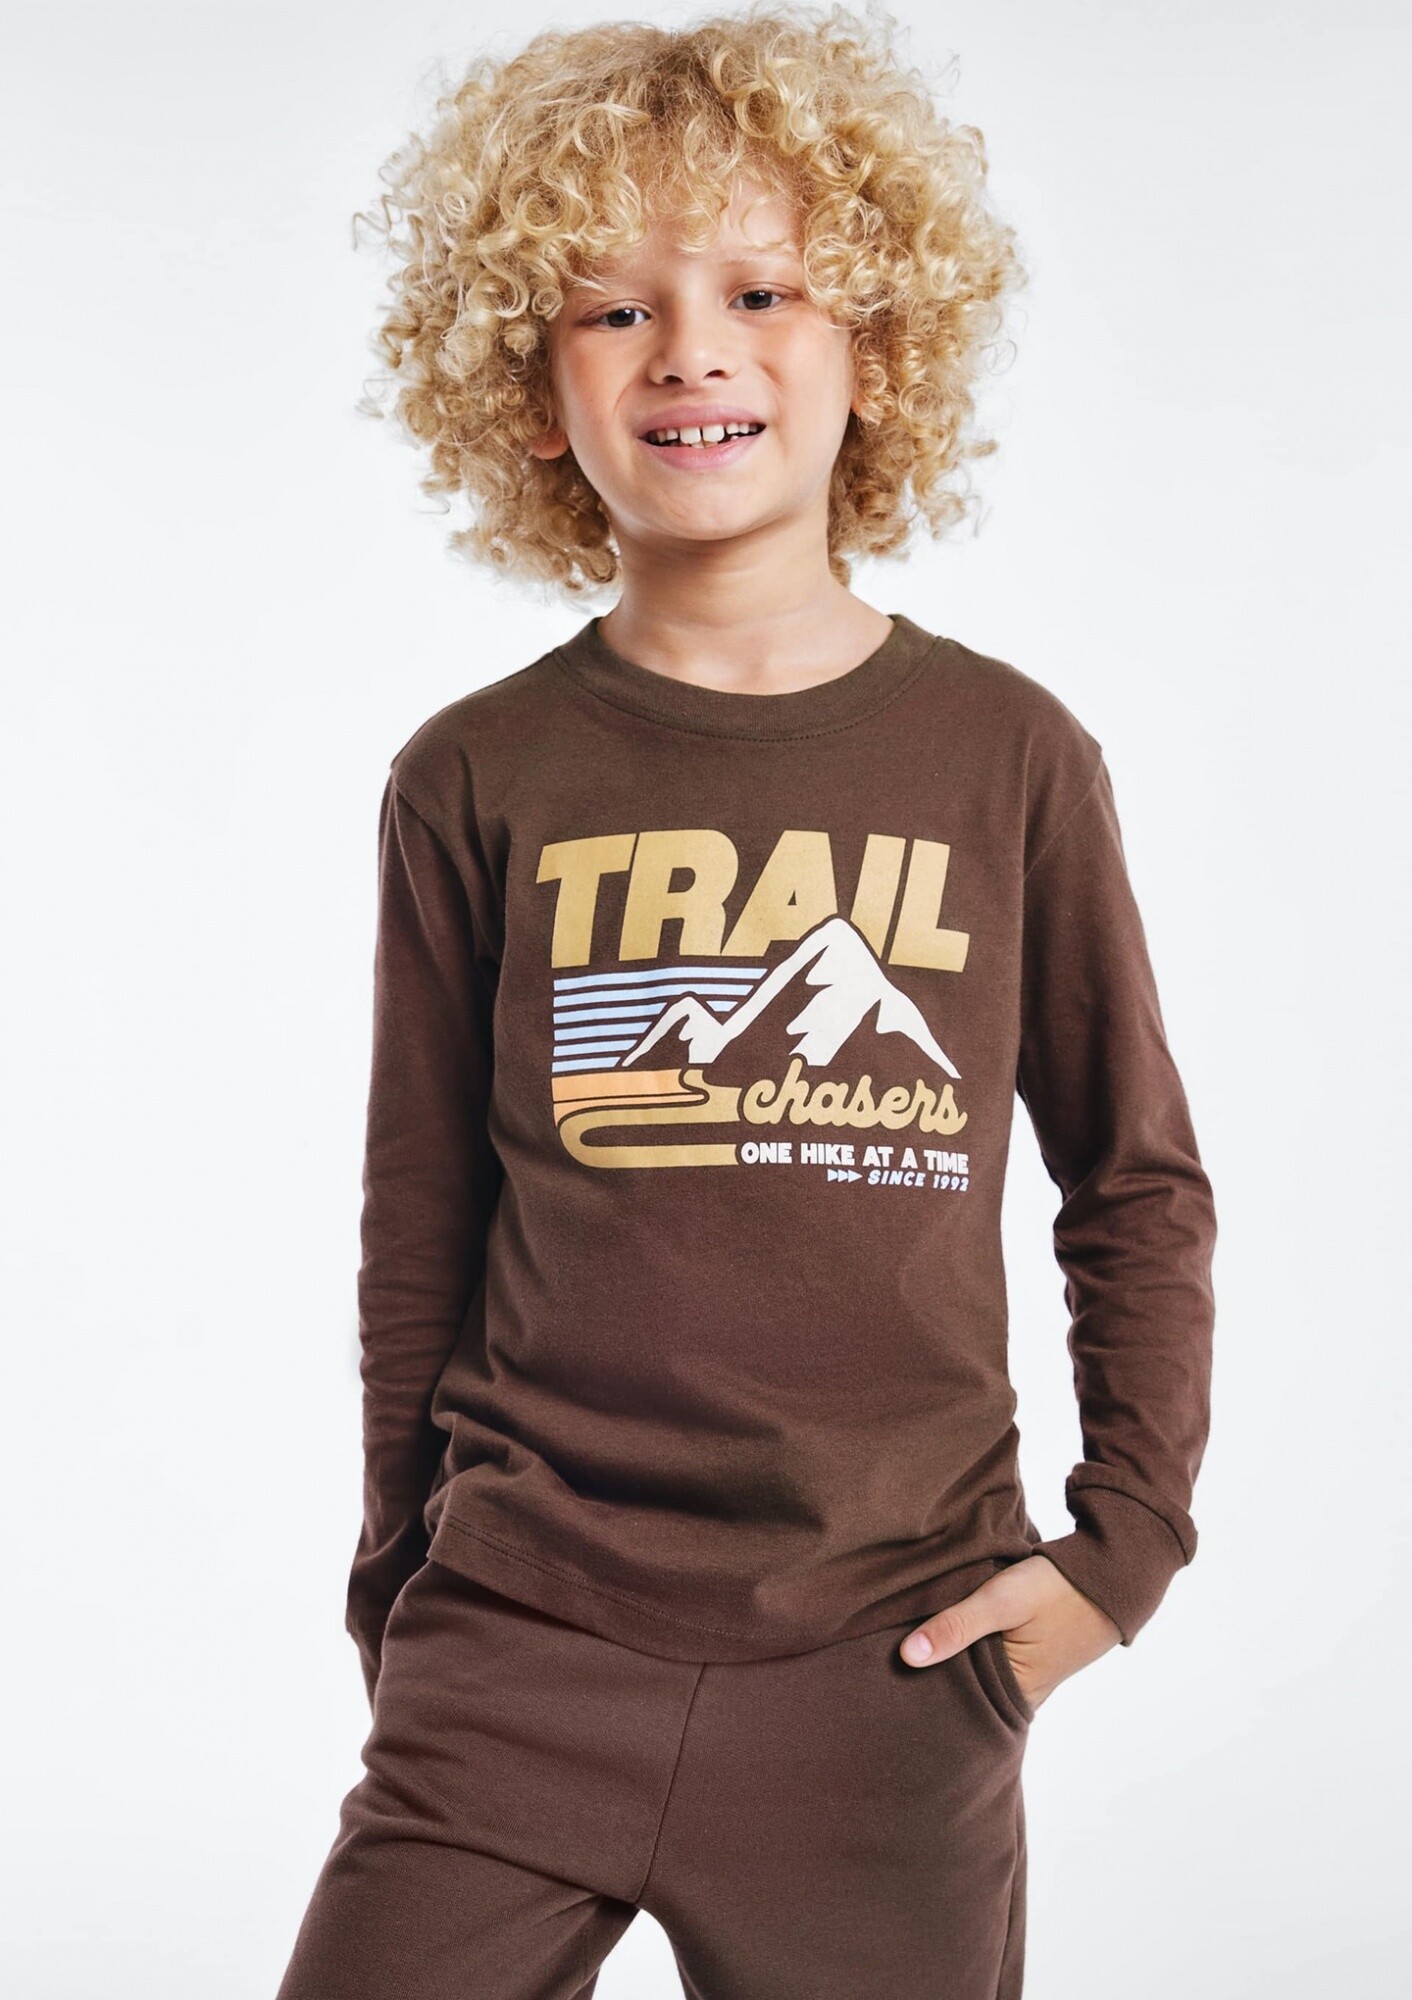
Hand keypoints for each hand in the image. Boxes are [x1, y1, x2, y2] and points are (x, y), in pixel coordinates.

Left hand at [898, 1555, 1121, 1709]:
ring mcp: (1025, 1678)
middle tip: (883, 1672)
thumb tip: (906, 1657)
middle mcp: (1019, 1696)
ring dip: (948, 1662)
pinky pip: (987, 1661)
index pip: (953, 1706)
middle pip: (962, 1694)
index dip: (919, 1694)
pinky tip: (939, 1637)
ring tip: (900, 1654)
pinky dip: (966, 1650)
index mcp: (1014, 1695)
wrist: (1113, 1573)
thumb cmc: (1059, 1588)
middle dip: (929, 1682)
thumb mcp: (1003, 1600)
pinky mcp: (1027, 1657)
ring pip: (973, 1676)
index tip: (883, 1687)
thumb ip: (957, 1625)